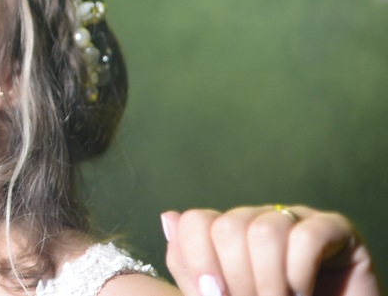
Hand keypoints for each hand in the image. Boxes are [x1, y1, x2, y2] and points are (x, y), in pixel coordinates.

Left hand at [163, 205, 381, 295]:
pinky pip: (307, 236)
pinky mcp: (337, 230)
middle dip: (237, 278)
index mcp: (229, 233)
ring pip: (265, 230)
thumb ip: (190, 268)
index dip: (198, 261)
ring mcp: (298, 219)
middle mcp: (260, 219)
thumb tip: (168, 218)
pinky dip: (299, 274)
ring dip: (269, 280)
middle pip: (229, 227)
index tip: (212, 295)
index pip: (195, 222)